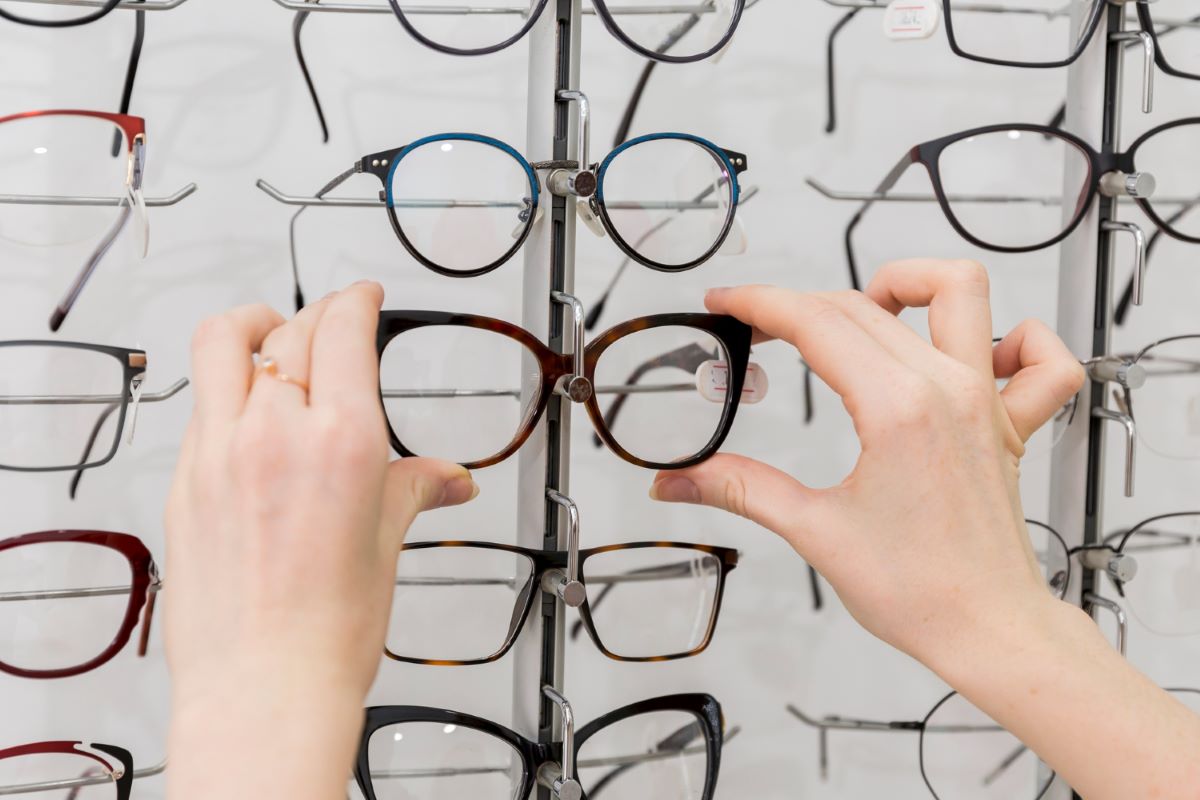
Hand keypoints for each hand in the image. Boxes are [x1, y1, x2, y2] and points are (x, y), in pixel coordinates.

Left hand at [164, 282, 476, 798]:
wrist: (265, 686)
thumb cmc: (330, 629)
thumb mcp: (387, 543)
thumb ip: (415, 490)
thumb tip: (450, 480)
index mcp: (341, 439)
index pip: (341, 330)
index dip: (355, 298)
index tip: (363, 293)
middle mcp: (274, 432)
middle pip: (288, 329)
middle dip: (316, 314)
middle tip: (333, 319)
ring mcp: (219, 451)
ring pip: (222, 345)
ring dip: (252, 327)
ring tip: (269, 334)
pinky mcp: (184, 480)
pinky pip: (201, 404)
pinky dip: (226, 389)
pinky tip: (246, 413)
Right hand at [650, 260, 1199, 799]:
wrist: (988, 631)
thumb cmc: (918, 592)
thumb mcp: (814, 531)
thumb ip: (741, 490)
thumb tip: (677, 480)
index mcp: (897, 408)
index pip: (815, 322)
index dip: (759, 303)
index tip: (726, 303)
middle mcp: (947, 389)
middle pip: (863, 305)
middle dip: (800, 304)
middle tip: (759, 329)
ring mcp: (987, 401)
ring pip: (961, 293)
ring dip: (911, 283)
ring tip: (868, 306)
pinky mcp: (1013, 424)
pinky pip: (1043, 359)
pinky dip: (1017, 341)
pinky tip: (976, 352)